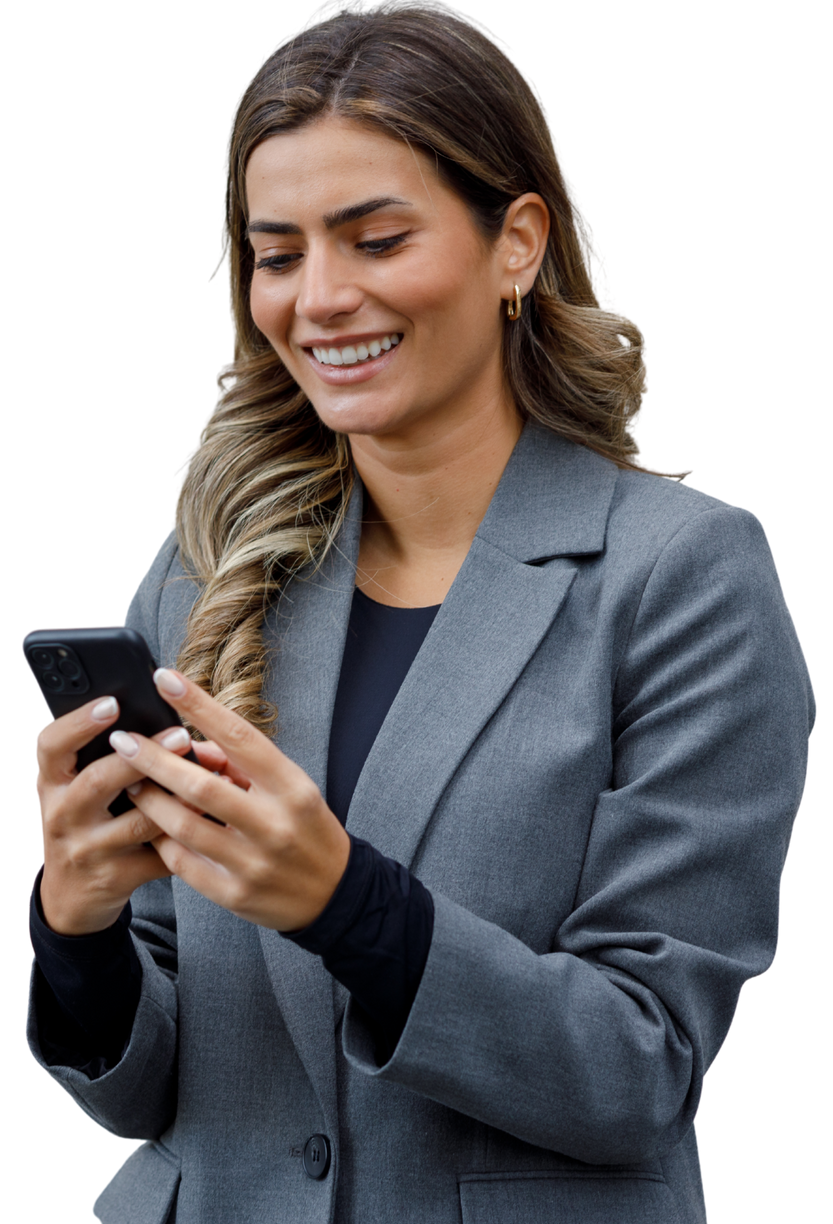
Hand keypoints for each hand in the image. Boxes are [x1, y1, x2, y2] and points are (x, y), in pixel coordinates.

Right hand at [35, 697, 195, 935]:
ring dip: (178, 800)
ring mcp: (87, 850)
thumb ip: (103, 759)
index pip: (51, 745)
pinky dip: (190, 838)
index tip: (112, 703)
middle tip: (181, 735)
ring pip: (137, 823)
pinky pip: (159, 856)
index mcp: (52, 783)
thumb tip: (161, 719)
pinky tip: (215, 822)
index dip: (79, 722)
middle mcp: (63, 815)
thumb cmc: (85, 825)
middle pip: (98, 781)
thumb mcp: (76, 791)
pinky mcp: (115, 878)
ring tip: (212, 781)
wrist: (71, 897)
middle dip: (143, 757)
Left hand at [111, 669, 351, 932]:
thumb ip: (242, 766)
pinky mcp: (233, 894)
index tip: (165, 680)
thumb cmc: (306, 828)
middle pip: (200, 784)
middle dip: (153, 759)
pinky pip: (182, 862)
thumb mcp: (290, 788)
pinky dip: (161, 839)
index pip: (239, 736)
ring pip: (183, 825)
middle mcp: (274, 824)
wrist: (334, 893)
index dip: (199, 706)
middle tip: (121, 740)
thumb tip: (192, 747)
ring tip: (130, 782)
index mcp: (292, 787)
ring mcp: (253, 862)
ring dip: (149, 800)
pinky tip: (149, 825)